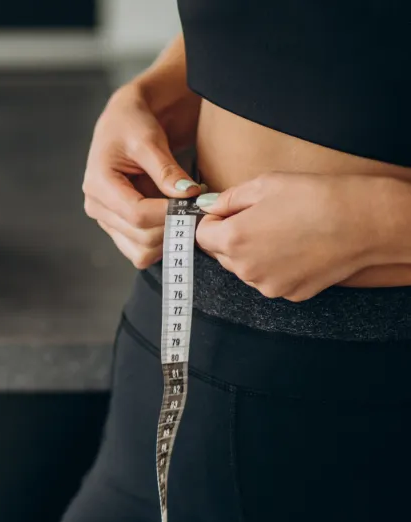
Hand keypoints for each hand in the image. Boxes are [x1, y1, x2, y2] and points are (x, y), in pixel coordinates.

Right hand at [83, 85, 202, 268]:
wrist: (124, 122)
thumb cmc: (132, 124)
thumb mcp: (149, 139)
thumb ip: (166, 170)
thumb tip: (187, 196)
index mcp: (98, 184)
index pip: (136, 213)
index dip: (169, 214)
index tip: (196, 204)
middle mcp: (97, 207)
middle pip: (140, 237)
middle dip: (174, 227)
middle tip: (200, 210)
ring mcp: (107, 220)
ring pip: (141, 252)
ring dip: (169, 240)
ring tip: (187, 215)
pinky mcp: (118, 226)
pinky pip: (141, 250)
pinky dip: (163, 242)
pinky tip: (176, 221)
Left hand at [195, 172, 391, 301]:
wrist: (364, 222)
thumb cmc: (315, 198)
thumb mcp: (264, 185)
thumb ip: (228, 199)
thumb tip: (208, 206)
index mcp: (233, 240)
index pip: (201, 235)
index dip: (214, 220)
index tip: (230, 210)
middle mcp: (246, 269)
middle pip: (221, 254)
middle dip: (232, 237)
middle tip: (262, 218)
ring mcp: (268, 285)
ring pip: (246, 268)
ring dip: (253, 253)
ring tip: (284, 231)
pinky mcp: (290, 294)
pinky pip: (270, 279)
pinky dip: (276, 266)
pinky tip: (298, 248)